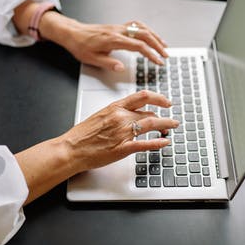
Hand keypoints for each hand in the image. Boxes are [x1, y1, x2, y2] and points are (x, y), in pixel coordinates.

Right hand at [15, 90, 178, 204]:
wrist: (71, 148)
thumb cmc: (82, 135)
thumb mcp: (100, 116)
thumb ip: (117, 114)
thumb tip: (130, 114)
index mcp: (115, 107)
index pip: (142, 96)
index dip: (158, 98)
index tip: (166, 102)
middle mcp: (121, 117)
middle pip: (149, 113)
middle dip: (164, 118)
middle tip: (171, 121)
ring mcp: (123, 133)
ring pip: (151, 125)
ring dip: (166, 125)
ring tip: (173, 127)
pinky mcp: (123, 148)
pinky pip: (145, 144)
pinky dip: (158, 143)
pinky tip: (165, 142)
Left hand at [41, 12, 167, 70]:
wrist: (73, 33)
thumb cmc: (80, 46)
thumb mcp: (92, 59)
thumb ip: (108, 63)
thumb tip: (121, 68)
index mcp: (114, 40)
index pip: (138, 46)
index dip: (151, 54)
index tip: (159, 62)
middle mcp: (118, 31)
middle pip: (144, 35)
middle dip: (158, 45)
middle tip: (166, 55)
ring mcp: (119, 27)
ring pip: (142, 28)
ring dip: (155, 36)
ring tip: (164, 45)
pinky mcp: (118, 27)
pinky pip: (136, 25)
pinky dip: (147, 30)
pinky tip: (151, 36)